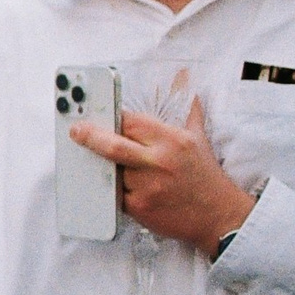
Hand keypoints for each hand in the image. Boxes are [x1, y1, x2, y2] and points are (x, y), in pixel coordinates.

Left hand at [69, 97, 254, 253]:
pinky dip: (111, 189)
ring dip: (105, 167)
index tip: (98, 111)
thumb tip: (182, 78)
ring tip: (102, 163)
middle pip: (114, 145)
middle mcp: (159, 161)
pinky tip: (114, 185)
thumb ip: (186, 107)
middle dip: (90, 136)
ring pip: (111, 170)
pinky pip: (114, 194)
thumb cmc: (205, 175)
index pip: (132, 122)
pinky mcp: (139, 207)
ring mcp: (147, 186)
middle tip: (75, 131)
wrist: (218, 216)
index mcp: (173, 140)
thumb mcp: (198, 137)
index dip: (112, 116)